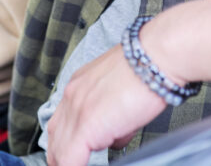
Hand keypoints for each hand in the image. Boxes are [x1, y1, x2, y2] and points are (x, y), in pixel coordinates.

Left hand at [45, 44, 168, 165]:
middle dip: (60, 156)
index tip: (71, 154)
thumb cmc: (149, 68)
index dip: (64, 141)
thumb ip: (111, 115)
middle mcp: (73, 95)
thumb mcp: (121, 89)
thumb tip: (113, 136)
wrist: (156, 56)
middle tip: (71, 165)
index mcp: (80, 85)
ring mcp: (77, 111)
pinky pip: (70, 160)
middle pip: (54, 137)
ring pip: (59, 151)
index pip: (61, 120)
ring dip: (67, 163)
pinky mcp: (87, 127)